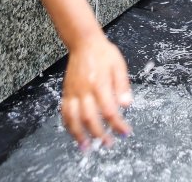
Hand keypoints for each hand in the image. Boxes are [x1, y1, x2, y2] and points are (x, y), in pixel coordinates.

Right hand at [61, 33, 132, 148]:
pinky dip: (68, 125)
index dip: (117, 124)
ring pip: (73, 118)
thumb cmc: (103, 53)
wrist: (84, 43)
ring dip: (79, 135)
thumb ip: (123, 85)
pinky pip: (64, 112)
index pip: (109, 110)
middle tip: (108, 143)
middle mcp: (84, 90)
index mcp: (99, 83)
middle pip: (89, 118)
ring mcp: (73, 92)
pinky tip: (74, 133)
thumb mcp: (119, 65)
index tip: (125, 132)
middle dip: (99, 134)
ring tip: (86, 147)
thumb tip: (127, 104)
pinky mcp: (66, 92)